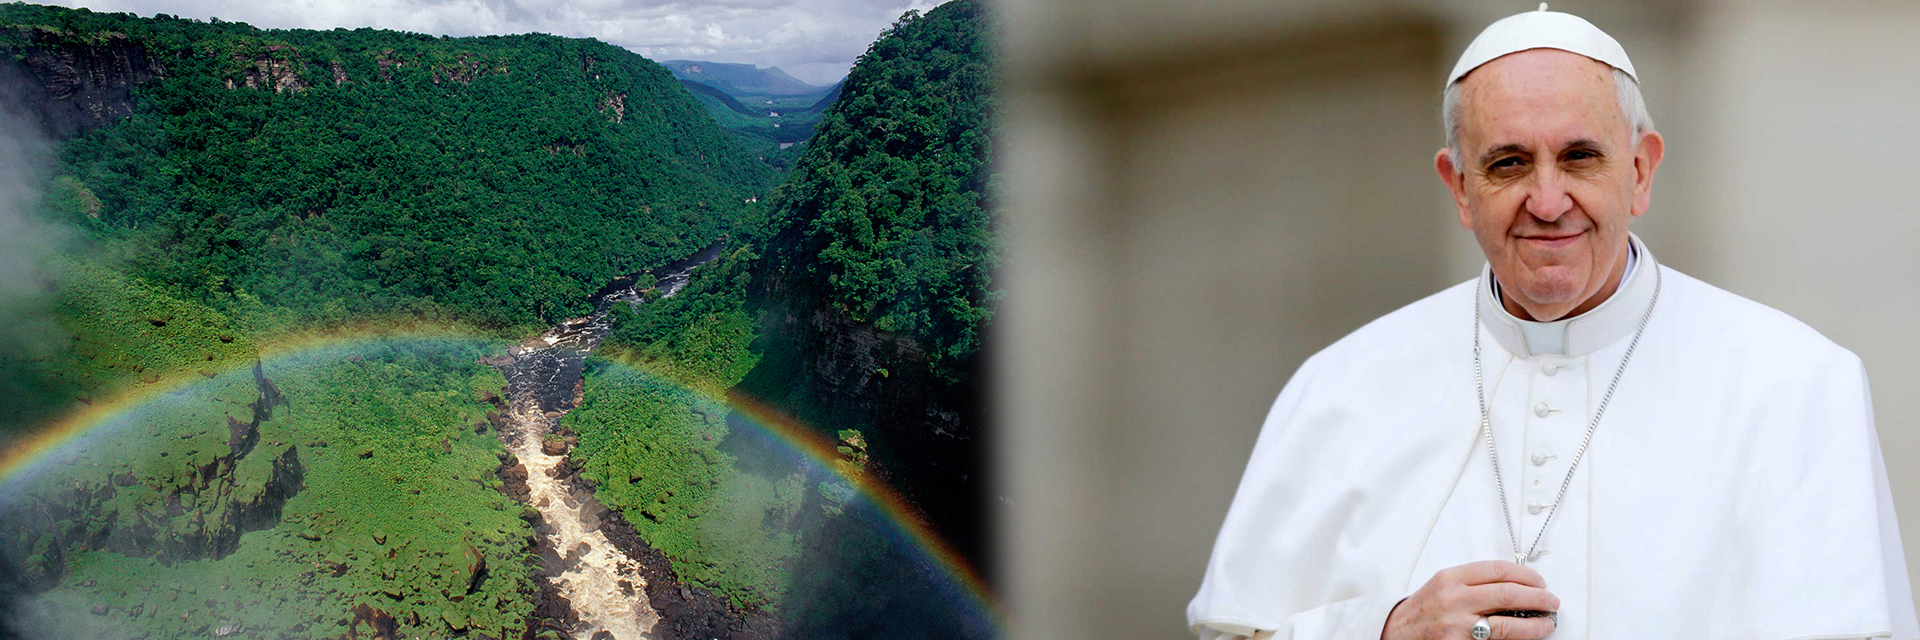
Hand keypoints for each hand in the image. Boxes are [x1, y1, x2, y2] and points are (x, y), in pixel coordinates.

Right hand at [1380, 560, 1558, 639]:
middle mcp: (1454, 600)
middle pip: (1508, 594)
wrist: (1395, 634)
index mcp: (1450, 579)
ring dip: (1535, 624)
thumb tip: (1514, 583)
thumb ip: (1473, 582)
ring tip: (1547, 622)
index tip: (1539, 581)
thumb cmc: (1421, 611)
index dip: (1526, 575)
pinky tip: (1527, 637)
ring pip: (1508, 625)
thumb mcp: (1442, 585)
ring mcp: (1458, 627)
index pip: (1498, 570)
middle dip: (1538, 597)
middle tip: (1551, 600)